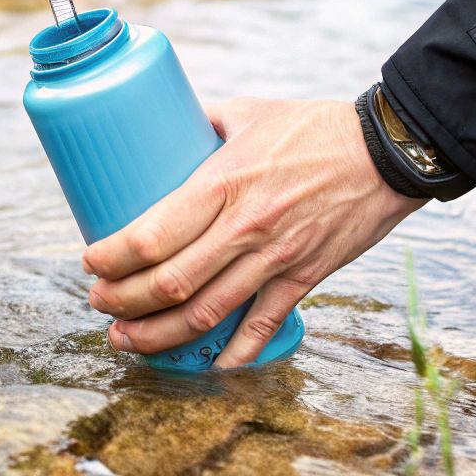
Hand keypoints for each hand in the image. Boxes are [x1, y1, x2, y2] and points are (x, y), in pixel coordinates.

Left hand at [84, 98, 424, 367]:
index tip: (90, 262)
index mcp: (221, 183)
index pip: (149, 236)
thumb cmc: (313, 126)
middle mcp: (244, 227)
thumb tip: (166, 128)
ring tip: (128, 340)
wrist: (386, 152)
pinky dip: (234, 353)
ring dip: (158, 336)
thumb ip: (204, 123)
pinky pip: (263, 325)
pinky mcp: (304, 277)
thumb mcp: (248, 112)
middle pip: (168, 284)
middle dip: (122, 304)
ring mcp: (275, 259)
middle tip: (100, 304)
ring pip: (205, 314)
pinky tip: (208, 363)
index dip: (110, 259)